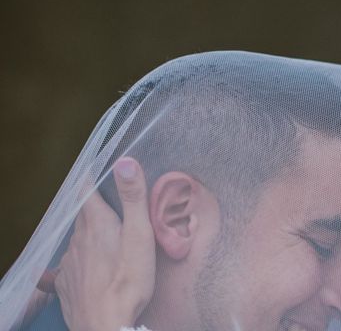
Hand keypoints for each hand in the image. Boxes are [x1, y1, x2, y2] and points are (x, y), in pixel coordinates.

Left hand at [54, 158, 155, 330]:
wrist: (106, 325)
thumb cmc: (128, 280)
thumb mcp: (140, 234)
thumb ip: (133, 197)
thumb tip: (125, 161)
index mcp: (96, 222)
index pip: (86, 190)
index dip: (91, 178)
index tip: (96, 171)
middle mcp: (77, 239)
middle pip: (84, 215)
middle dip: (96, 209)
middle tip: (114, 210)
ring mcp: (69, 263)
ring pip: (78, 240)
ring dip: (91, 236)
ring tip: (109, 242)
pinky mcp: (66, 284)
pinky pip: (71, 265)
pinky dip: (82, 261)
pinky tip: (93, 269)